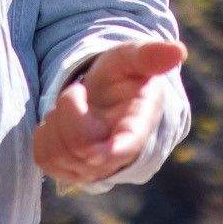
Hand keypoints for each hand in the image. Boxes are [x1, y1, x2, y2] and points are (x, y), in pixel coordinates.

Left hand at [33, 39, 185, 186]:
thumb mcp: (132, 60)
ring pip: (58, 153)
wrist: (106, 99)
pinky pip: (43, 157)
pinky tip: (62, 123)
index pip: (126, 146)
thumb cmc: (122, 78)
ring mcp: (92, 170)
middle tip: (78, 89)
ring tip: (74, 106)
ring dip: (56, 120)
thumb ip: (150, 55)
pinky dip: (45, 134)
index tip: (109, 148)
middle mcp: (116, 157)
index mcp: (137, 128)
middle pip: (79, 144)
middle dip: (68, 107)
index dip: (117, 149)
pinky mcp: (67, 173)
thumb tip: (179, 50)